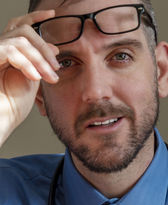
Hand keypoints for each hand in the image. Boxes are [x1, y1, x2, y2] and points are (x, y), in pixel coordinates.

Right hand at [0, 10, 59, 146]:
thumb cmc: (14, 105)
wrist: (2, 120)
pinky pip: (11, 51)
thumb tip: (54, 48)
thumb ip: (41, 63)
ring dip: (39, 60)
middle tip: (56, 68)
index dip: (35, 17)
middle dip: (44, 48)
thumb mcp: (33, 80)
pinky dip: (26, 64)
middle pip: (23, 30)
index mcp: (9, 51)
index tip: (52, 15)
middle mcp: (0, 48)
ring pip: (20, 41)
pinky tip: (34, 78)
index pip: (20, 25)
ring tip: (49, 78)